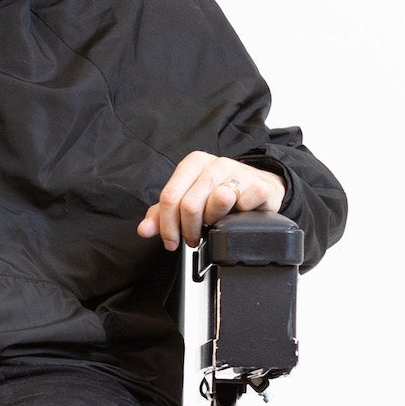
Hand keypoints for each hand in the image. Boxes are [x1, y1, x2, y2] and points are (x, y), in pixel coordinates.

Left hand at [136, 154, 285, 251]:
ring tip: (215, 226)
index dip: (167, 226)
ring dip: (214, 222)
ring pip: (217, 201)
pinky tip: (239, 216)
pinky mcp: (260, 184)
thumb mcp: (189, 200)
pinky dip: (241, 214)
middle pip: (190, 204)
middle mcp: (215, 164)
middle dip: (189, 230)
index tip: (171, 242)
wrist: (260, 187)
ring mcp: (239, 172)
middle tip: (194, 239)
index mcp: (193, 163)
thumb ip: (162, 214)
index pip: (169, 197)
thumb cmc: (220, 194)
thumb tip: (144, 229)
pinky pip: (246, 202)